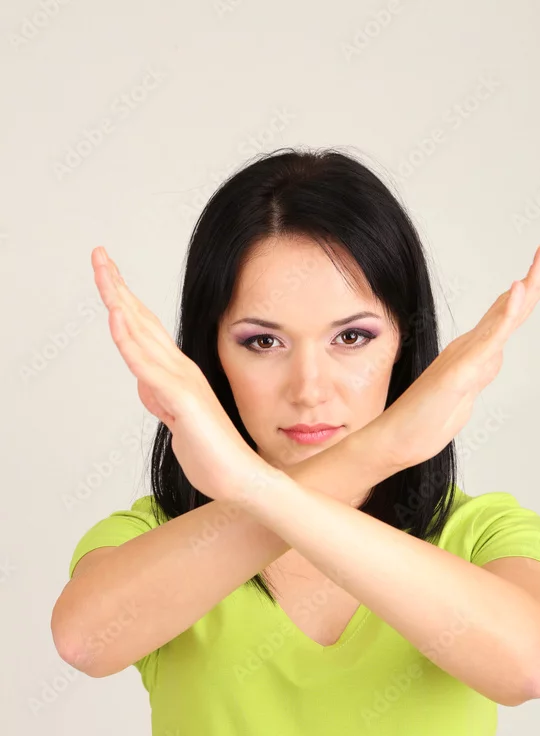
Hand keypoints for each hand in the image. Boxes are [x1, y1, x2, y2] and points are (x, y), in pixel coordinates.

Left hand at [90, 247, 277, 503]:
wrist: (241, 479)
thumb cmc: (213, 455)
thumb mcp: (176, 423)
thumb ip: (161, 401)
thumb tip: (145, 386)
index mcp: (178, 373)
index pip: (145, 330)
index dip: (125, 300)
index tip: (108, 273)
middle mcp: (180, 369)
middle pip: (141, 320)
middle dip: (117, 286)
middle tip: (99, 254)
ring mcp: (181, 382)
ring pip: (142, 335)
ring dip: (120, 300)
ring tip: (103, 271)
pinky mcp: (182, 399)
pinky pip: (149, 366)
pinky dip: (130, 341)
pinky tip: (116, 318)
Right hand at [377, 236, 539, 470]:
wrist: (394, 441)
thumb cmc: (422, 424)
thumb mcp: (463, 400)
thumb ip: (478, 376)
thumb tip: (492, 361)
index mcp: (477, 352)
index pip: (512, 314)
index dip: (533, 286)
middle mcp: (473, 346)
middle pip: (515, 305)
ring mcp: (467, 356)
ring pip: (506, 314)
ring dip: (529, 282)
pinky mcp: (461, 371)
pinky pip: (489, 339)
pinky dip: (506, 314)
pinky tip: (518, 289)